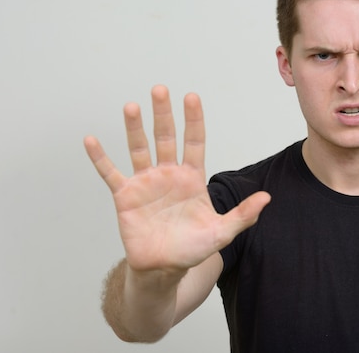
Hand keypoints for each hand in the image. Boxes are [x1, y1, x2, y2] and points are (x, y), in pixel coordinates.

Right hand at [84, 85, 269, 274]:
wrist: (163, 269)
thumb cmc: (192, 249)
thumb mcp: (221, 232)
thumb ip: (242, 215)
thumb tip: (267, 198)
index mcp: (191, 178)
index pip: (193, 142)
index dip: (193, 120)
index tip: (191, 97)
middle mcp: (168, 174)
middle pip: (165, 138)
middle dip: (163, 114)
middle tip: (160, 89)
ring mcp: (145, 183)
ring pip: (139, 148)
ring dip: (134, 128)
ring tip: (132, 106)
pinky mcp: (125, 196)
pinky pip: (110, 172)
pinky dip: (100, 158)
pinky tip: (91, 140)